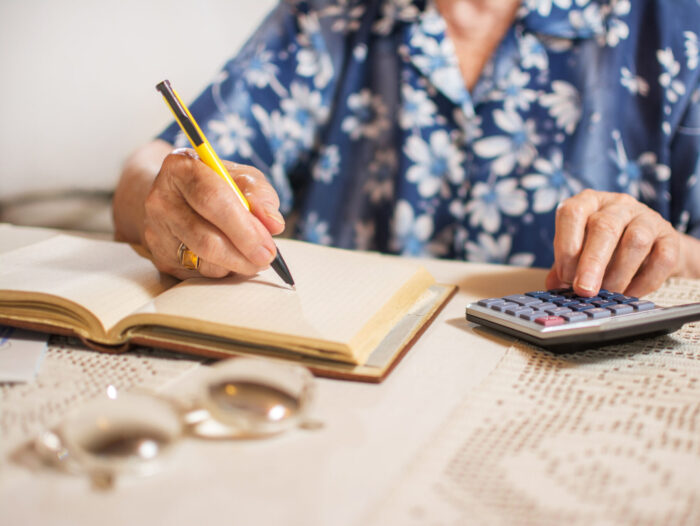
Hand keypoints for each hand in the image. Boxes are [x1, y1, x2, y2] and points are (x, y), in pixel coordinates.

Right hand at [141, 148, 285, 279]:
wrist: (177, 196)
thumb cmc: (216, 184)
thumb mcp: (241, 178)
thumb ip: (261, 196)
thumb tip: (274, 224)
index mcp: (180, 168)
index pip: (212, 199)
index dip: (244, 227)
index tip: (269, 245)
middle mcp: (161, 200)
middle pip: (206, 238)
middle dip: (243, 253)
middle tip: (267, 258)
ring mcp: (157, 232)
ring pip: (205, 261)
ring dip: (237, 265)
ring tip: (252, 256)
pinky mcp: (161, 258)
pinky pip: (200, 274)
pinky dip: (225, 270)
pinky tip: (233, 258)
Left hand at [545, 189, 680, 297]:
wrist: (646, 247)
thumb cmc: (601, 248)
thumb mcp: (577, 252)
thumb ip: (563, 267)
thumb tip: (553, 286)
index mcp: (587, 202)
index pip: (572, 214)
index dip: (566, 246)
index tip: (565, 277)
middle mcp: (617, 204)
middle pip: (604, 227)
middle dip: (592, 263)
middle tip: (585, 290)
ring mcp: (646, 217)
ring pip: (636, 241)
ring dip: (619, 274)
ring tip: (608, 294)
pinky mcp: (670, 236)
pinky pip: (662, 258)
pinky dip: (644, 282)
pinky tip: (630, 294)